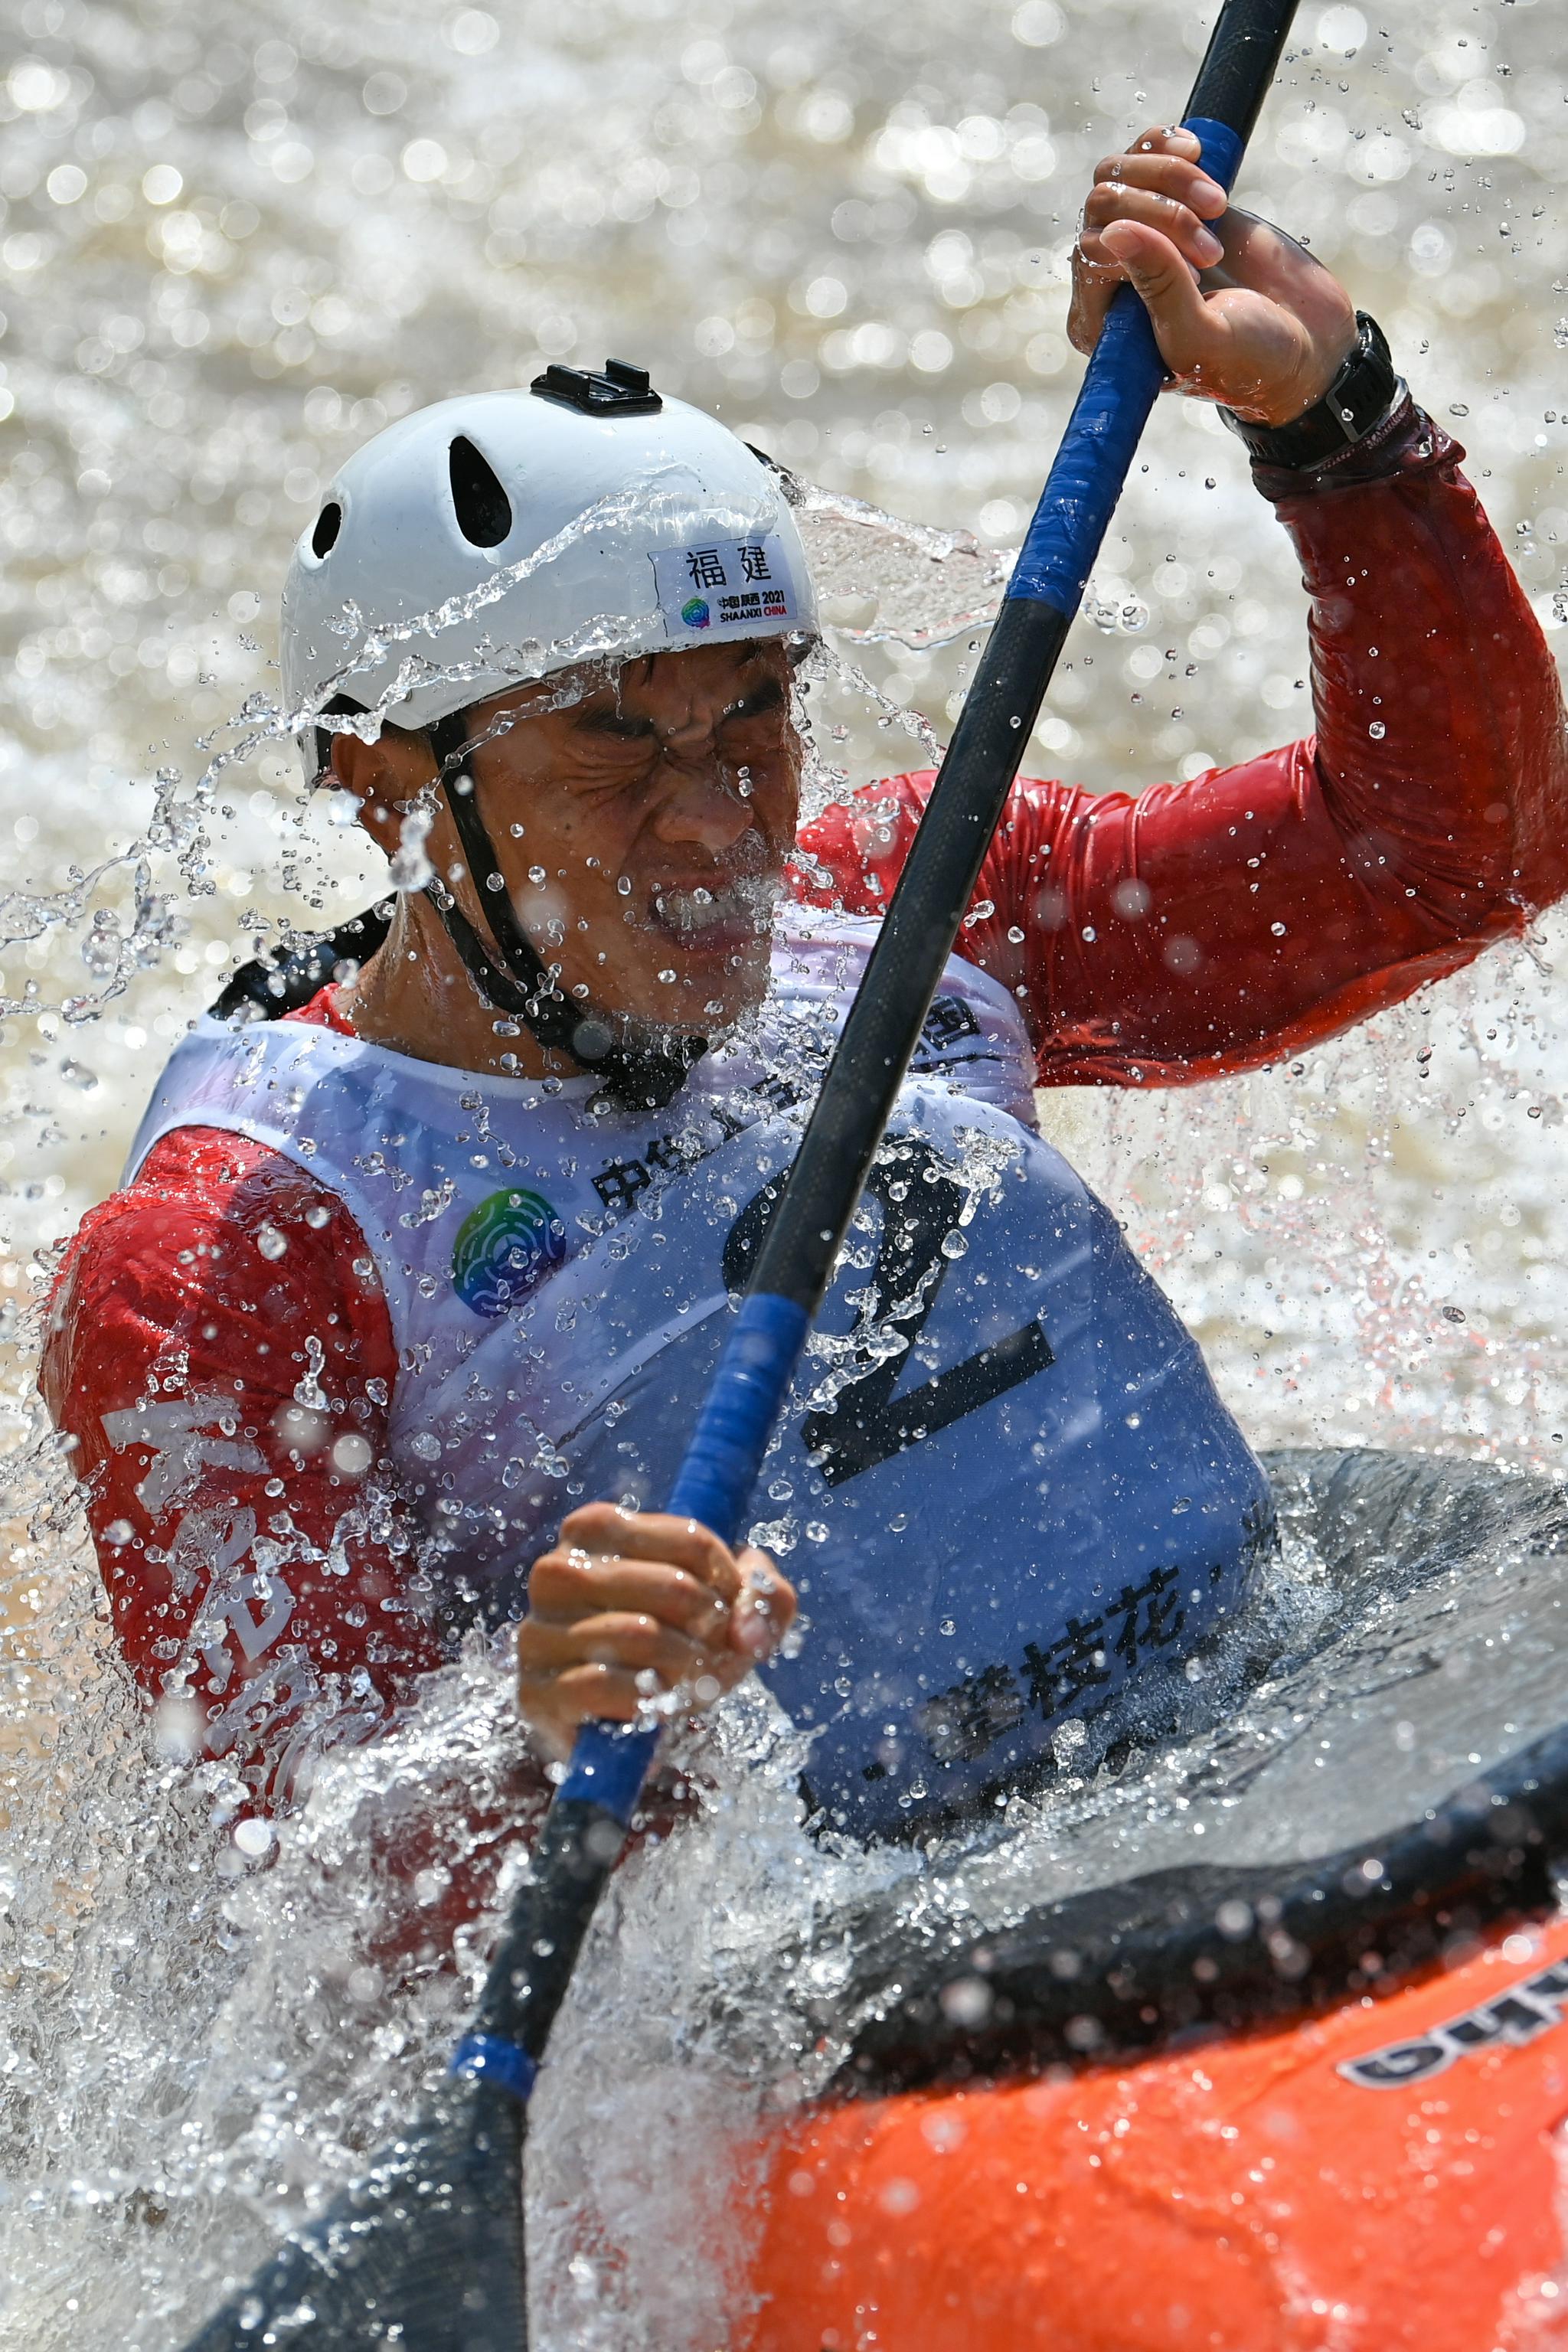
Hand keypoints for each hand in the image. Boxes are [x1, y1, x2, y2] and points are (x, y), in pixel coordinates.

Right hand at [516, 1501, 796, 1762]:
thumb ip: (759, 1594)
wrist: (614, 1718)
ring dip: (689, 1668)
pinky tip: (656, 1707)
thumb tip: (748, 1630)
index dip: (732, 1583)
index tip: (732, 1610)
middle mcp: (557, 1570)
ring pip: (641, 1634)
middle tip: (720, 1653)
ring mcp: (539, 1630)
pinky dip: (648, 1701)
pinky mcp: (536, 1690)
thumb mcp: (723, 1606)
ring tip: (694, 1681)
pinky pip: (606, 1687)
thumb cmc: (671, 1644)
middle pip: (673, 1586)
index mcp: (596, 1528)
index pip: (692, 1539)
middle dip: (714, 1629)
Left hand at [1069, 125, 1356, 427]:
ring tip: (1217, 207)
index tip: (1198, 273)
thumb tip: (1112, 231)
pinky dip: (1170, 145)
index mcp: (1102, 321)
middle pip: (1104, 201)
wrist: (1307, 342)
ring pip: (1123, 171)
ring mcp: (1144, 234)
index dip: (1142, 240)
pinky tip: (1198, 155)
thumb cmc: (1250, 359)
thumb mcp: (1203, 334)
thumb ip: (1159, 286)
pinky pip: (1149, 153)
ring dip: (1172, 177)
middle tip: (1213, 251)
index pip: (1090, 248)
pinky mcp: (1177, 201)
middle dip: (1164, 211)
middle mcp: (1113, 275)